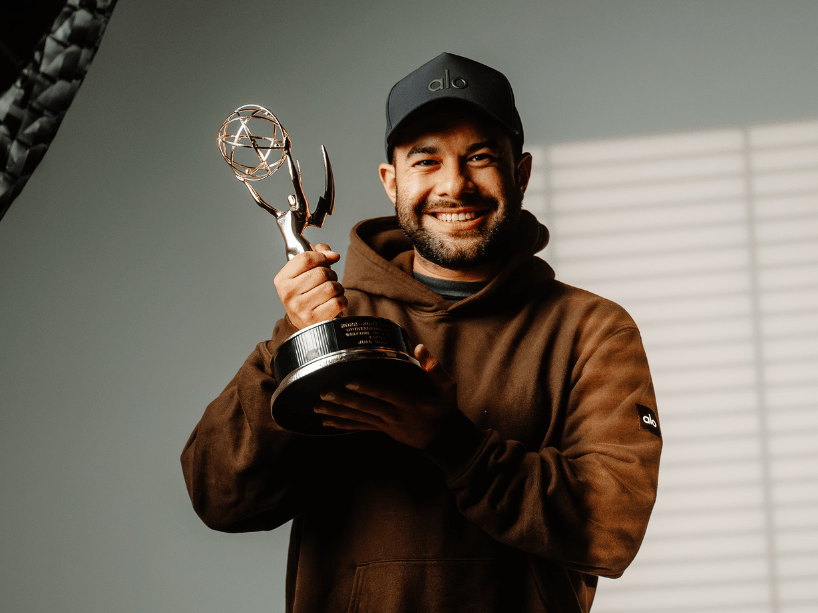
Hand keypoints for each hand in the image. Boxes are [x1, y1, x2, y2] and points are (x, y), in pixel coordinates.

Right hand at [273, 243, 347, 328]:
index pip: (306, 259)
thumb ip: (318, 254)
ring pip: (332, 287)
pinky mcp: (314, 319)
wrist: (302, 321)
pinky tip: (334, 301)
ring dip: (338, 287)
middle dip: (331, 274)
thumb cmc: (305, 292)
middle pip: (322, 273)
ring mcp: (300, 308)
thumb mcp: (304, 272)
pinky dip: (342, 300)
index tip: (324, 261)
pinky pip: (338, 302)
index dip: (321, 257)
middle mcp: (288, 294)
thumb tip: (333, 256)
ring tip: (332, 291)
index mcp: (282, 279)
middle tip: (328, 280)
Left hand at [314, 344, 457, 448]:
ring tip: (318, 407)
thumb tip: (419, 347)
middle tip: (324, 393)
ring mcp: (387, 425)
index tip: (349, 382)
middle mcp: (395, 415)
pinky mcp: (382, 430)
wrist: (444, 439)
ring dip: (337, 413)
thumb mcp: (447, 388)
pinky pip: (359, 428)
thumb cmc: (445, 409)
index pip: (385, 394)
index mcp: (409, 403)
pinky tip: (327, 422)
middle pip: (366, 407)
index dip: (367, 389)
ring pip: (358, 418)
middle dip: (344, 401)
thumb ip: (434, 368)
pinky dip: (342, 425)